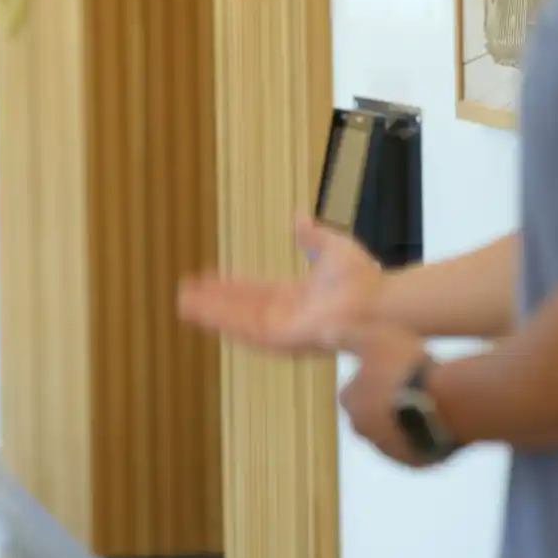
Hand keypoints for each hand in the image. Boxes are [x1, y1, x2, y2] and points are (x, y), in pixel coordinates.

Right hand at [177, 216, 383, 350]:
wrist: (375, 300)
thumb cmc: (362, 278)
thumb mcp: (332, 248)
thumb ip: (312, 237)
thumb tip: (299, 218)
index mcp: (294, 296)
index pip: (254, 292)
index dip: (230, 286)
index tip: (207, 277)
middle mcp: (284, 315)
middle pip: (238, 307)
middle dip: (212, 300)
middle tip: (184, 292)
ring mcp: (279, 329)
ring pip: (235, 320)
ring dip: (209, 311)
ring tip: (182, 302)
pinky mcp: (277, 339)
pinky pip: (242, 329)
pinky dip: (220, 320)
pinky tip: (200, 311)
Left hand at [332, 324, 434, 467]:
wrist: (446, 402)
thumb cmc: (405, 367)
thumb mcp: (373, 339)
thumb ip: (346, 338)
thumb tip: (323, 335)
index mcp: (350, 402)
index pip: (354, 392)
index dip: (373, 379)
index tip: (393, 370)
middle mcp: (363, 431)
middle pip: (372, 415)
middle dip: (386, 405)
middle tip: (412, 386)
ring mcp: (389, 449)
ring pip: (395, 434)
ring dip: (406, 423)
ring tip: (431, 403)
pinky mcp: (415, 462)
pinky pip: (418, 449)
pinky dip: (425, 440)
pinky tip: (440, 423)